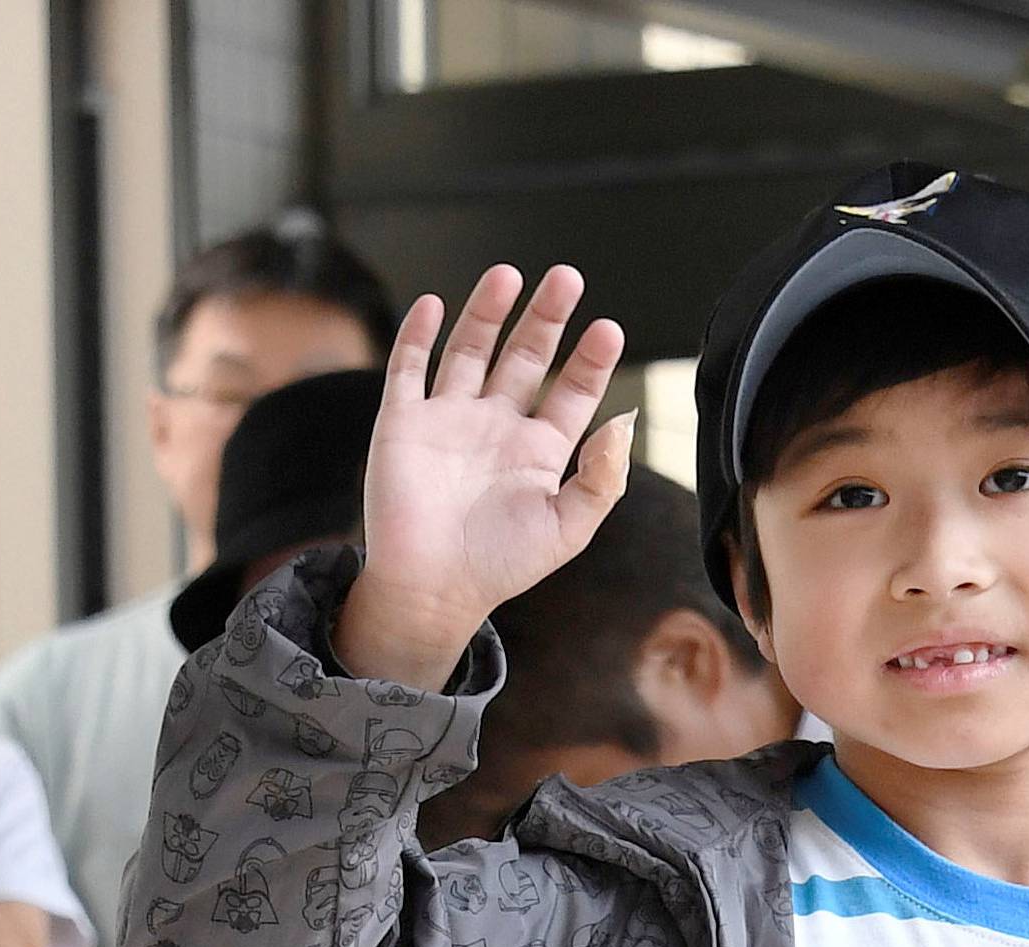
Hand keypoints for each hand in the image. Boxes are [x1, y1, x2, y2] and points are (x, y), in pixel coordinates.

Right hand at [335, 264, 633, 687]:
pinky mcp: (403, 423)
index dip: (590, 361)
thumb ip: (601, 479)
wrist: (433, 589)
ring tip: (509, 275)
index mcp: (540, 452)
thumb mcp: (568, 528)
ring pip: (471, 350)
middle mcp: (497, 427)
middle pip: (526, 358)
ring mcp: (449, 420)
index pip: (572, 393)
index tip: (608, 330)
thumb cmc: (503, 566)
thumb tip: (625, 425)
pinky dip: (419, 335)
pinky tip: (436, 305)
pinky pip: (410, 368)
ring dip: (488, 312)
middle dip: (545, 318)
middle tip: (567, 276)